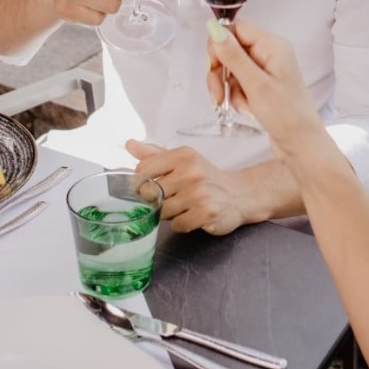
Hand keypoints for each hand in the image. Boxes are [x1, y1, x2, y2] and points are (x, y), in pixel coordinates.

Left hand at [124, 141, 246, 234]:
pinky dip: (181, 224)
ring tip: (184, 206)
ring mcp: (199, 193)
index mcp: (182, 156)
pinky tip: (192, 215)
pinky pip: (177, 224)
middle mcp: (191, 172)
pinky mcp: (206, 212)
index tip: (148, 187)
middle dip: (156, 201)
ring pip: (162, 212)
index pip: (143, 170)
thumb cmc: (206, 177)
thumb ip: (155, 154)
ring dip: (169, 214)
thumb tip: (129, 144)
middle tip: (171, 198)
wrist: (239, 194)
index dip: (140, 183)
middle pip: (150, 194)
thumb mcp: (183, 160)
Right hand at [206, 19, 324, 160]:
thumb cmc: (287, 116)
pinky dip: (237, 97)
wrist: (302, 145)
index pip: (237, 29)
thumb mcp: (255, 84)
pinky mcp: (263, 86)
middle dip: (220, 72)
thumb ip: (233, 56)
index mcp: (273, 46)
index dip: (220, 44)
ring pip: (232, 69)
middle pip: (231, 49)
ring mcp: (266, 71)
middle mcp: (270, 54)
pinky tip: (247, 110)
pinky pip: (239, 84)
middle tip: (217, 92)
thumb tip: (214, 29)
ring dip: (228, 89)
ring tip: (238, 106)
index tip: (212, 65)